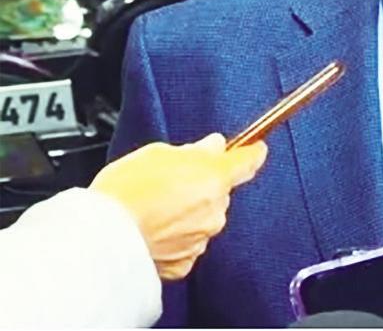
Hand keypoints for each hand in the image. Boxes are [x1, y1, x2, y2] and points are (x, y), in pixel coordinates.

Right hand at [90, 134, 267, 279]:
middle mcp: (215, 210)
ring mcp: (201, 237)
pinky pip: (188, 242)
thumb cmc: (124, 193)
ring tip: (155, 208)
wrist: (101, 237)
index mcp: (214, 177)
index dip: (252, 152)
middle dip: (203, 184)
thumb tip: (212, 146)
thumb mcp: (158, 153)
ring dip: (188, 212)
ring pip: (204, 217)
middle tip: (171, 182)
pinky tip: (153, 229)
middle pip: (220, 191)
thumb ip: (194, 150)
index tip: (255, 148)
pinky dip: (176, 236)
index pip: (248, 160)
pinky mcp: (185, 262)